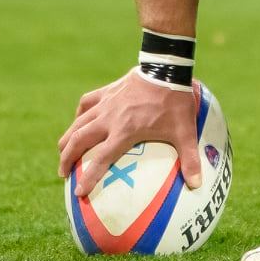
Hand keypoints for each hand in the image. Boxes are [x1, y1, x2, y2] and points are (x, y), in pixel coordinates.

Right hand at [56, 70, 201, 197]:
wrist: (166, 67)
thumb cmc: (175, 101)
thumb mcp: (185, 131)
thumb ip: (190, 158)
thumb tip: (197, 184)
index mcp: (125, 132)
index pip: (101, 159)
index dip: (88, 178)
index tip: (78, 193)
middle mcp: (109, 119)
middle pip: (79, 140)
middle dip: (67, 158)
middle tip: (63, 173)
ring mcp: (106, 103)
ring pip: (77, 123)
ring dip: (67, 138)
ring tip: (62, 152)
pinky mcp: (107, 91)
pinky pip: (86, 102)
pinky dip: (80, 113)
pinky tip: (79, 120)